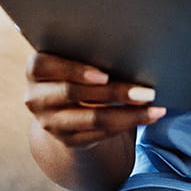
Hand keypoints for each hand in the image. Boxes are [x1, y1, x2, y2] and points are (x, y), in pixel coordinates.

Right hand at [25, 52, 165, 149]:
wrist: (66, 106)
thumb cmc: (78, 70)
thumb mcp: (75, 59)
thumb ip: (89, 53)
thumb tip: (130, 50)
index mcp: (35, 70)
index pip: (44, 66)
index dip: (74, 70)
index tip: (104, 75)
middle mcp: (36, 97)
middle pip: (75, 93)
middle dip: (115, 92)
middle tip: (148, 91)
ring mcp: (50, 122)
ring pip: (93, 118)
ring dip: (129, 114)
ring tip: (155, 109)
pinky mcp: (67, 140)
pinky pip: (99, 133)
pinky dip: (126, 124)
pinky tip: (147, 117)